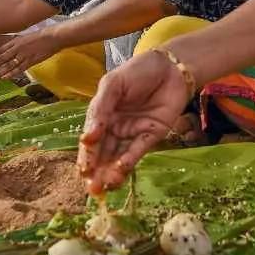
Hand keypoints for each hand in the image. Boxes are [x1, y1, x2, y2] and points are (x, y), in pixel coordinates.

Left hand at [0, 31, 62, 80]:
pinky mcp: (31, 61)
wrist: (53, 37)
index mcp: (15, 41)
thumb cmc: (41, 37)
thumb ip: (17, 44)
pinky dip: (11, 74)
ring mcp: (23, 55)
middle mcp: (16, 48)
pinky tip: (4, 78)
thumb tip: (9, 50)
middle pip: (0, 60)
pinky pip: (19, 69)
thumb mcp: (25, 38)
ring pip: (7, 66)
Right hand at [78, 51, 189, 193]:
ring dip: (112, 172)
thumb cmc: (138, 71)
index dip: (87, 156)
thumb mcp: (112, 84)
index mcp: (102, 115)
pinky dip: (129, 161)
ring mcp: (134, 132)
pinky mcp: (152, 134)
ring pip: (119, 156)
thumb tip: (88, 137)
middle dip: (97, 172)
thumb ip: (100, 108)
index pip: (91, 140)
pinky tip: (121, 170)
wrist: (171, 65)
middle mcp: (116, 127)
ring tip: (106, 186)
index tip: (83, 170)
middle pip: (104, 153)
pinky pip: (139, 150)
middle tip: (92, 189)